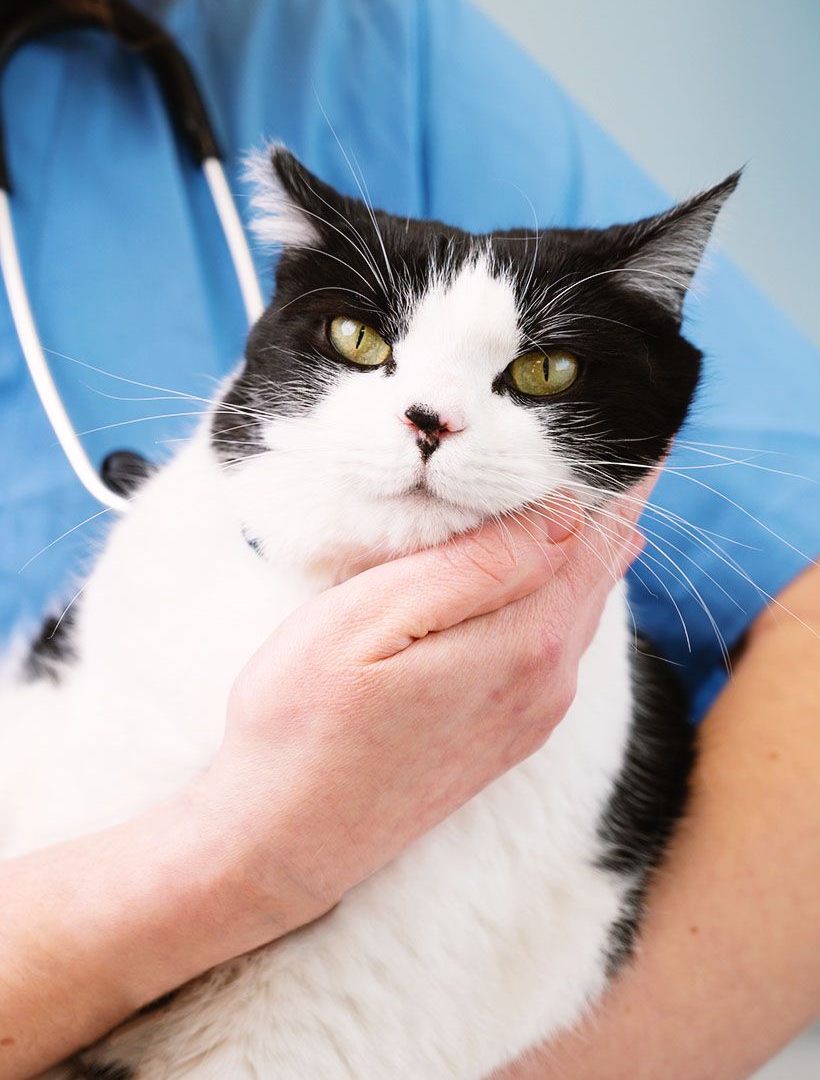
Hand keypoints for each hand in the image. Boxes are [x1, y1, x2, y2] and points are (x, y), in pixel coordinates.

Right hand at [192, 483, 648, 947]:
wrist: (283, 840)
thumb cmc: (305, 719)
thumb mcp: (370, 621)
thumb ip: (473, 568)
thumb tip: (564, 516)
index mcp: (523, 642)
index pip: (591, 538)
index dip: (608, 482)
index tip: (622, 436)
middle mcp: (546, 682)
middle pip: (596, 573)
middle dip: (608, 512)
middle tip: (618, 453)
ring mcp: (531, 714)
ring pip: (580, 610)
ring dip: (588, 554)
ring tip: (599, 502)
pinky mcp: (508, 734)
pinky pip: (559, 648)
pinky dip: (565, 598)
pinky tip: (554, 579)